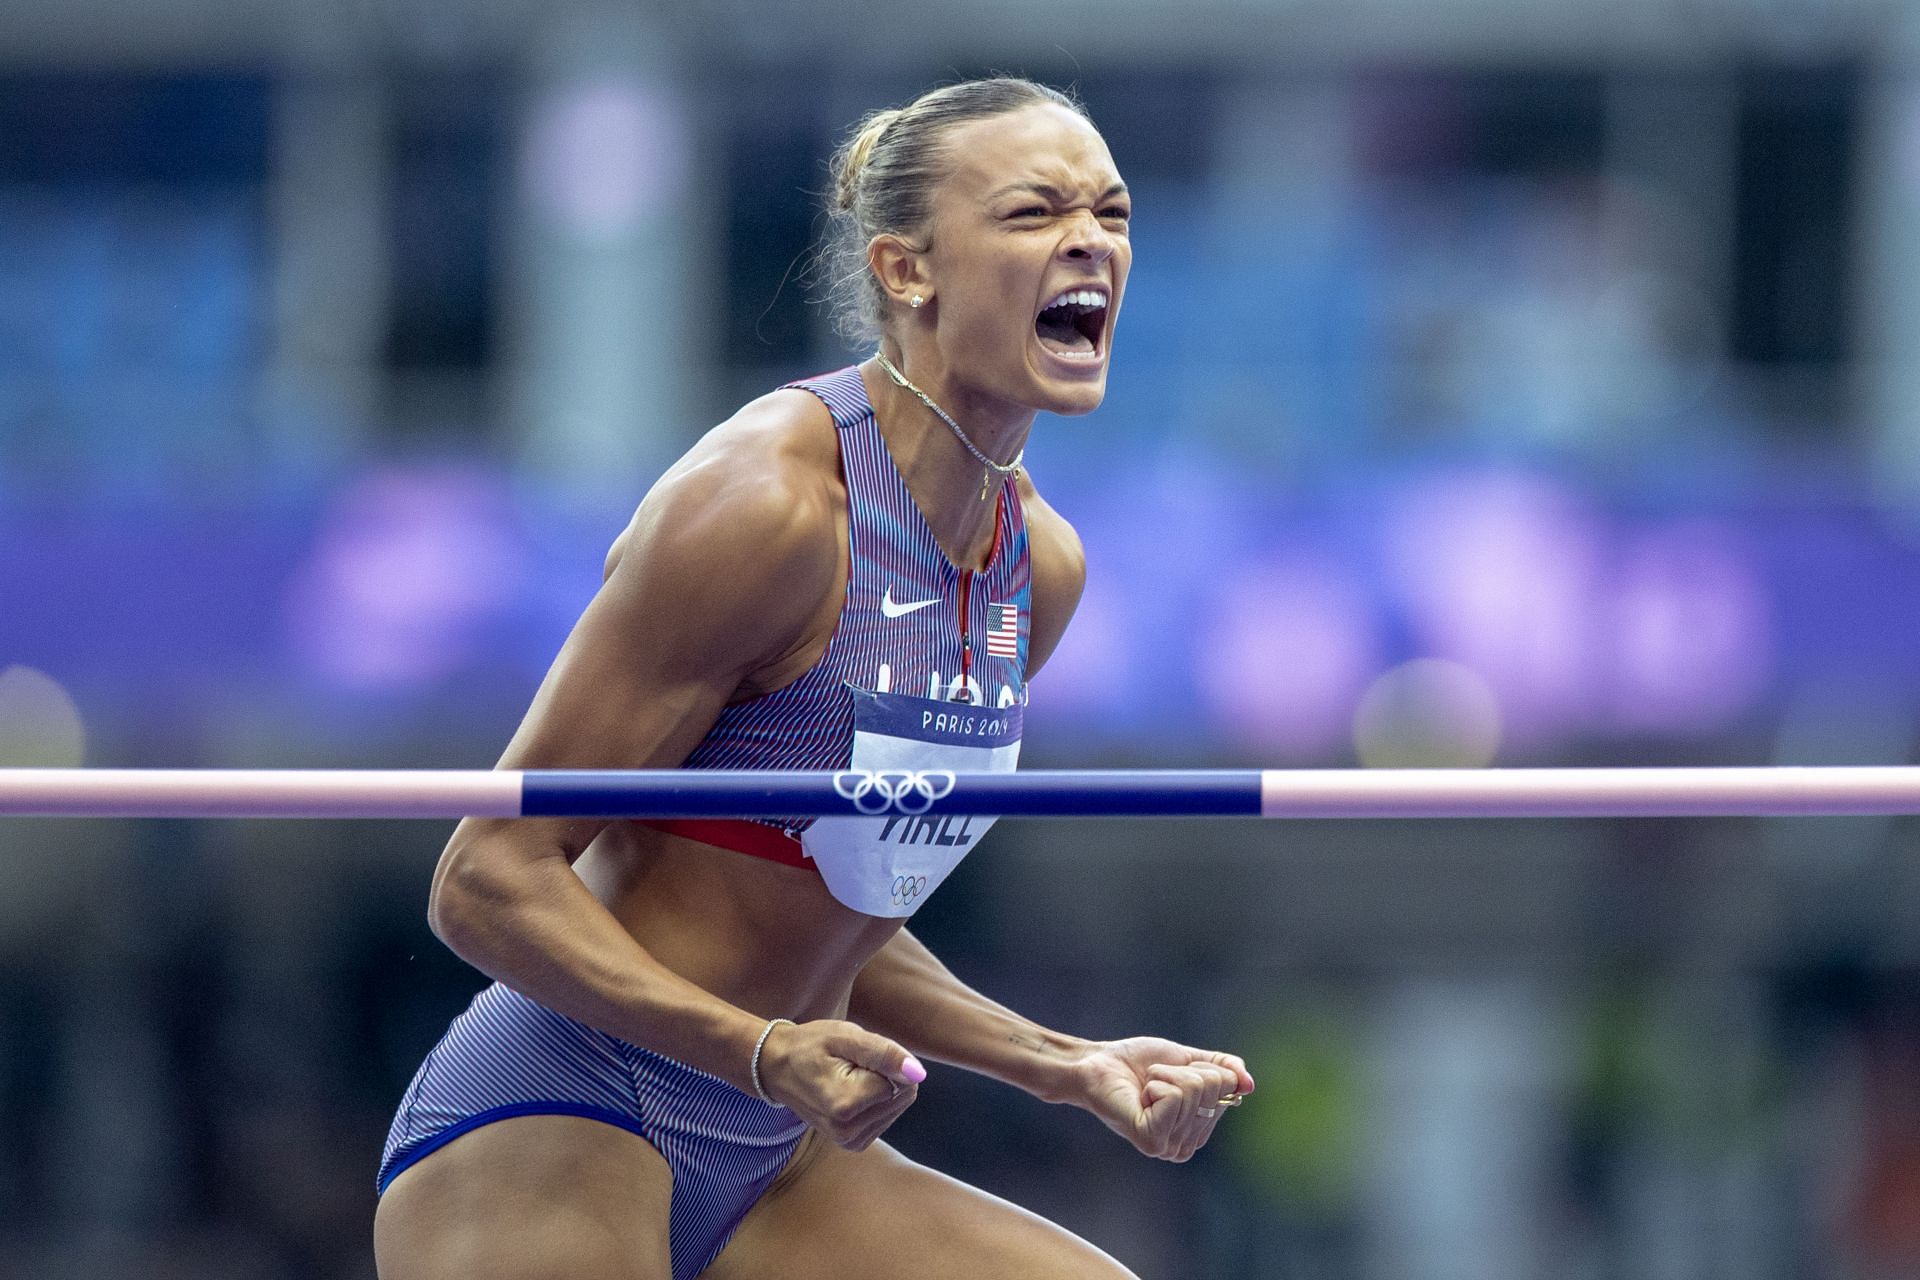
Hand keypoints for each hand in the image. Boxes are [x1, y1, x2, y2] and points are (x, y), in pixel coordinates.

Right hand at [756, 1018, 926, 1150]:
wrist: (778, 1068)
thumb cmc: (811, 1046)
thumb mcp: (846, 1037)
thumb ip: (885, 1054)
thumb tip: (919, 1074)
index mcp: (846, 1105)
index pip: (901, 1080)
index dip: (883, 1060)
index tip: (852, 1057)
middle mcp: (848, 1131)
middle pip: (903, 1095)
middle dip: (884, 1074)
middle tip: (850, 1066)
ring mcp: (850, 1141)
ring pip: (898, 1106)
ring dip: (879, 1086)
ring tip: (847, 1077)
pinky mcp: (854, 1143)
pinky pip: (887, 1115)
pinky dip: (875, 1099)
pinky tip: (850, 1091)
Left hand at [1071, 1037, 1254, 1162]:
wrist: (1098, 1064)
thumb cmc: (1139, 1063)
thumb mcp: (1188, 1061)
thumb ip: (1222, 1070)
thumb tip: (1248, 1084)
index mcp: (1198, 1130)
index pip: (1229, 1088)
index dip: (1202, 1070)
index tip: (1174, 1076)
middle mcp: (1187, 1146)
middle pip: (1214, 1088)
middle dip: (1184, 1072)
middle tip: (1156, 1080)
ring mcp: (1169, 1146)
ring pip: (1194, 1089)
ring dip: (1166, 1076)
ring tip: (1146, 1088)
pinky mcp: (1152, 1140)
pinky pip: (1174, 1096)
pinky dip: (1156, 1084)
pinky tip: (1140, 1096)